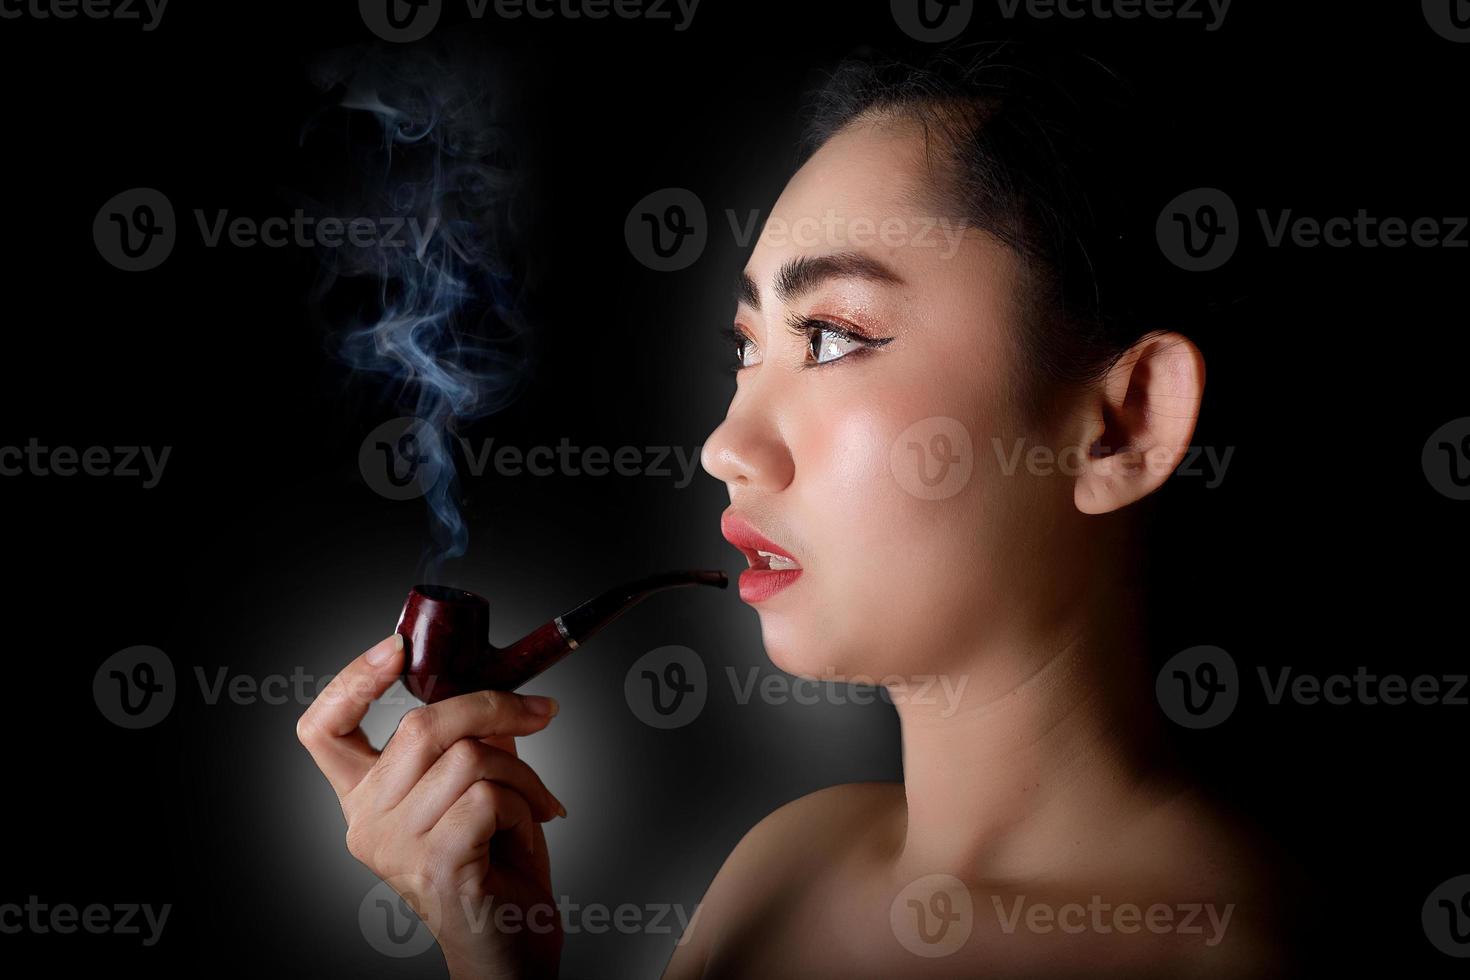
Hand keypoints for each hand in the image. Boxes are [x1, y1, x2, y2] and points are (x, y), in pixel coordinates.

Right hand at [298, 633, 565, 978]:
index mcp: (365, 797)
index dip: (350, 680)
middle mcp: (366, 822)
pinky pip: (488, 796)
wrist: (511, 947)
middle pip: (420, 726)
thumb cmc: (497, 868)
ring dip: (522, 773)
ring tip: (534, 804)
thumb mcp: (480, 787)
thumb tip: (494, 684)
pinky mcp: (435, 863)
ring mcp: (395, 846)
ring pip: (469, 758)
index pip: (322, 730)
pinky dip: (525, 804)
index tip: (394, 648)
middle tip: (541, 711)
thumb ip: (472, 738)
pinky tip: (528, 830)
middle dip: (493, 707)